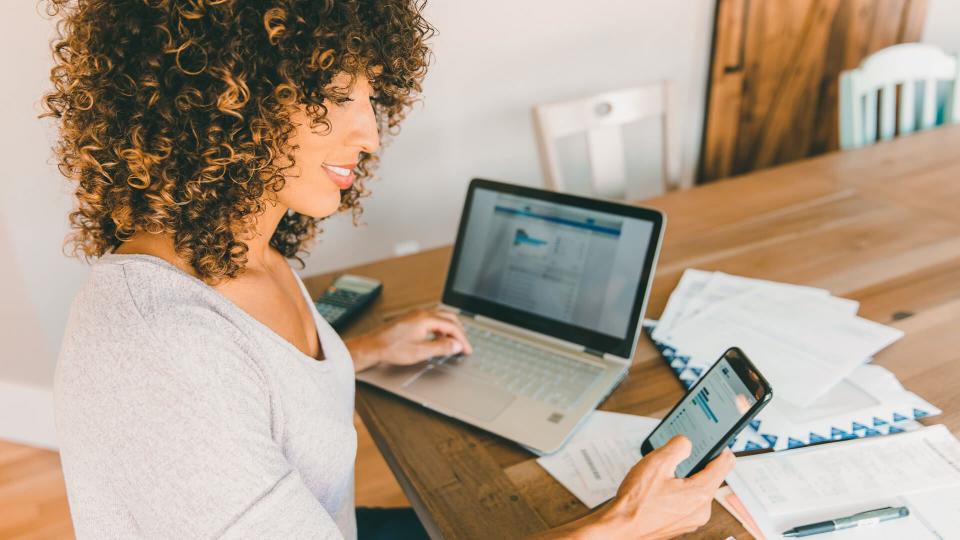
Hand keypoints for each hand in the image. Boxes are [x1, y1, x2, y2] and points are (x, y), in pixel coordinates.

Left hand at [346, 308, 473, 371]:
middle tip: (464, 345)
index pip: (452, 326)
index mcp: (426, 319)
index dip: (462, 339)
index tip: (467, 349)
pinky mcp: (412, 319)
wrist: (372, 346)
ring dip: (450, 330)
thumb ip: (441, 348)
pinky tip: (438, 339)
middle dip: (459, 332)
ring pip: (441, 318)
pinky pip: (432, 320)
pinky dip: (441, 329)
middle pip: (449, 318)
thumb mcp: (420, 352)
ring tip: (453, 343)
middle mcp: (422, 314)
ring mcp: (416, 315)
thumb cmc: (391, 348)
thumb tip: (456, 345)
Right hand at [529, 435, 734, 539]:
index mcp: (700, 493)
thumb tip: (686, 443)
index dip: (721, 449)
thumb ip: (677, 447)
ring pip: (696, 491)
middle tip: (678, 457)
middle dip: (695, 465)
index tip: (718, 442)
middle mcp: (701, 510)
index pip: (724, 465)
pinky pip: (686, 503)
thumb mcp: (656, 462)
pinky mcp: (680, 525)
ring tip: (662, 476)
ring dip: (684, 480)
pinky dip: (677, 494)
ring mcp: (691, 520)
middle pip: (709, 478)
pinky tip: (658, 491)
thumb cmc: (636, 502)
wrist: (620, 529)